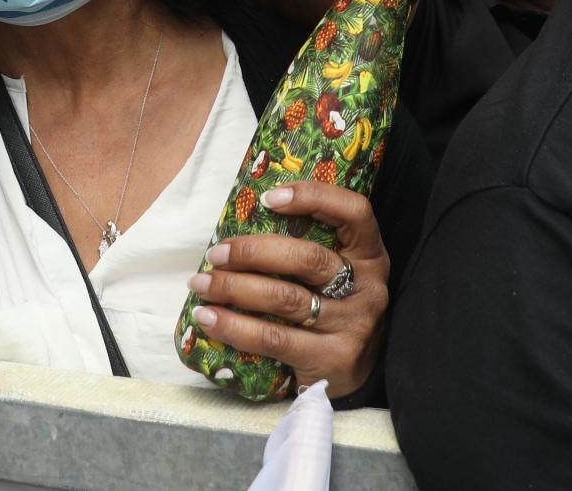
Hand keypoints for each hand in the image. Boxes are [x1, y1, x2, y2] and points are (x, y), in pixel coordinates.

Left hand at [186, 181, 389, 399]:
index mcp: (370, 256)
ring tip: (201, 284)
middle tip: (215, 254)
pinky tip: (209, 318)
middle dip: (252, 252)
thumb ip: (309, 249)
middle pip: (307, 258)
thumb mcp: (340, 274)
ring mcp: (352, 325)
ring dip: (234, 288)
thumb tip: (243, 225)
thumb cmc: (336, 309)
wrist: (359, 375)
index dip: (313, 197)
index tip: (268, 198)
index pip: (354, 212)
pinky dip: (235, 327)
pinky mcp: (330, 358)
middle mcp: (366, 288)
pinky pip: (274, 338)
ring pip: (285, 298)